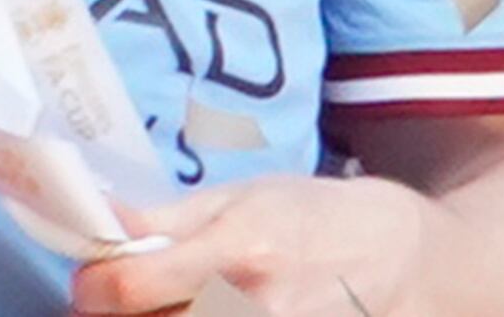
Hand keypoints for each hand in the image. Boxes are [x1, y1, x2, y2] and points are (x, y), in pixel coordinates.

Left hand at [69, 174, 434, 314]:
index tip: (91, 284)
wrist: (412, 260)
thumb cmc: (318, 219)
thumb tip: (92, 219)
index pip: (128, 287)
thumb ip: (164, 217)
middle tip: (128, 304)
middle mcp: (255, 309)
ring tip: (172, 311)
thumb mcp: (241, 198)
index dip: (93, 288)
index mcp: (235, 251)